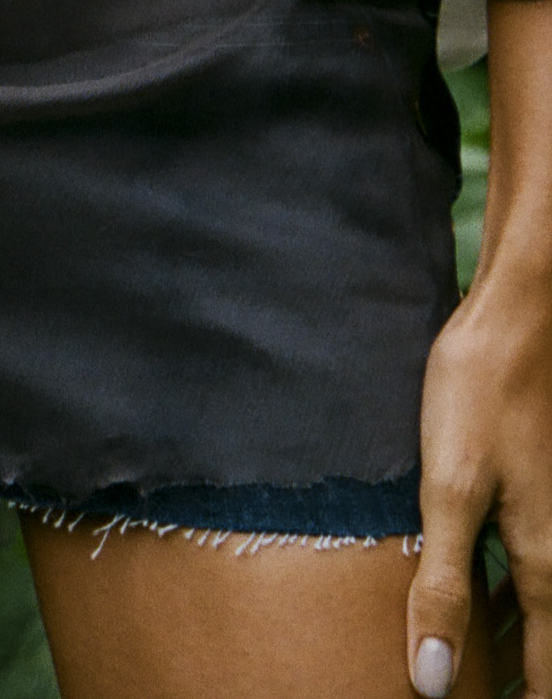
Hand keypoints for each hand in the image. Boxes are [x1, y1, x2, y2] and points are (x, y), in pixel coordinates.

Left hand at [409, 263, 551, 694]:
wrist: (520, 313)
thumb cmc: (483, 392)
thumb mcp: (450, 489)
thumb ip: (441, 584)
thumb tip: (433, 682)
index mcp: (543, 563)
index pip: (544, 670)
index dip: (519, 698)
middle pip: (542, 641)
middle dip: (515, 674)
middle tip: (463, 692)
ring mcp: (549, 517)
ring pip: (535, 602)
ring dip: (510, 637)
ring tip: (468, 665)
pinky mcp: (533, 490)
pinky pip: (524, 564)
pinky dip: (504, 593)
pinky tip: (475, 592)